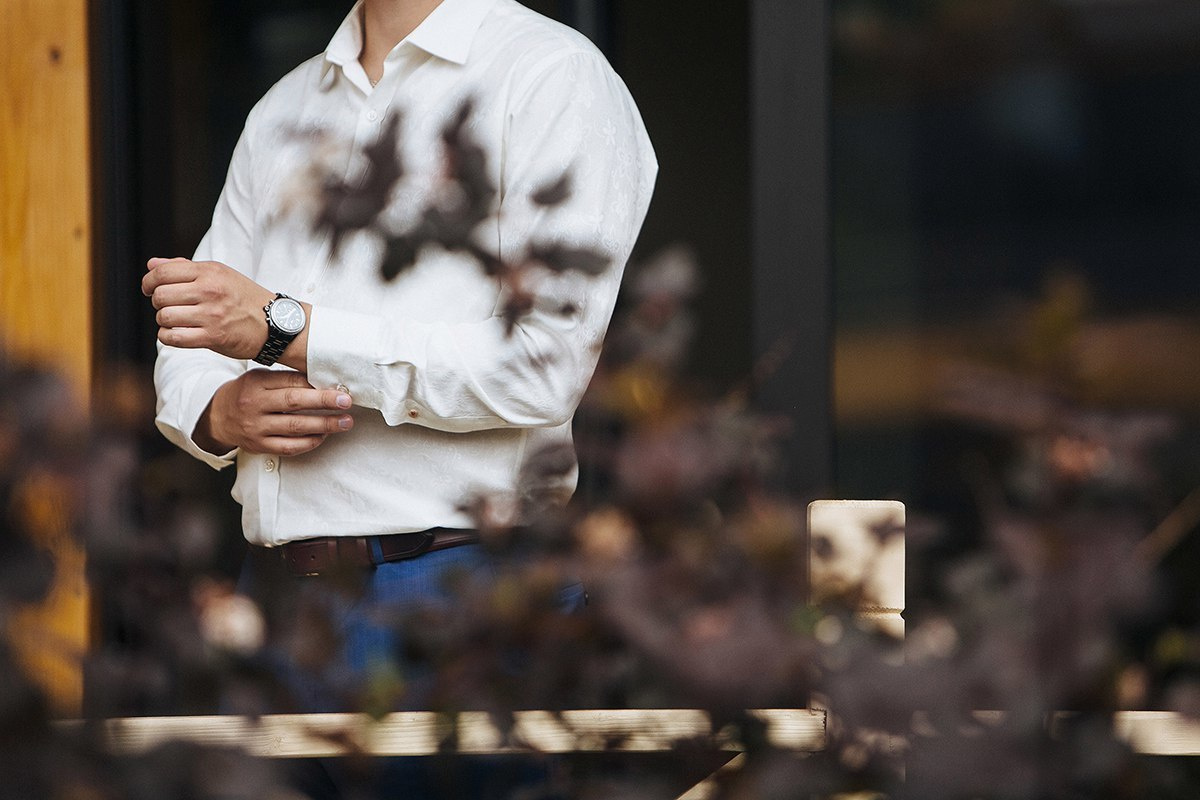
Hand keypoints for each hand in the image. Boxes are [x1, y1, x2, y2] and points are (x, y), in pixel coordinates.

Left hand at [142, 257, 276, 360]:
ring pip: (164, 317)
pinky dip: (169, 337)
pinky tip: (178, 334)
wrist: (274, 323)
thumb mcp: (220, 274)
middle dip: (158, 303)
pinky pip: (174, 338)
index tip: (149, 289)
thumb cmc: (245, 298)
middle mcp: (210, 291)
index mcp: (210, 272)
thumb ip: (184, 268)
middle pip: (160, 296)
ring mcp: (211, 315)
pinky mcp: (213, 337)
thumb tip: (152, 265)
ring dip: (165, 321)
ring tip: (177, 321)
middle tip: (170, 306)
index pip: (163, 272)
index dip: (148, 282)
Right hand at [195, 370, 353, 455]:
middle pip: (294, 403)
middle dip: (324, 402)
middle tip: (346, 402)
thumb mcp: (260, 378)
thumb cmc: (247, 393)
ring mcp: (256, 428)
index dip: (316, 385)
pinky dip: (310, 442)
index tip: (339, 387)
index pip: (290, 382)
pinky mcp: (259, 446)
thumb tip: (323, 382)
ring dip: (324, 425)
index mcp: (256, 383)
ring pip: (295, 427)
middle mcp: (255, 405)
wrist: (219, 417)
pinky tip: (324, 436)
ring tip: (344, 422)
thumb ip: (286, 380)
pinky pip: (289, 446)